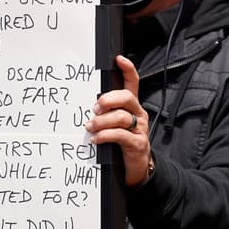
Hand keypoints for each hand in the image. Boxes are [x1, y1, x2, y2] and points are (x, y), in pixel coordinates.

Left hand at [86, 55, 151, 186]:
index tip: (119, 59)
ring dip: (102, 121)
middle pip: (127, 97)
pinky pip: (120, 135)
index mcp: (132, 106)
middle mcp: (139, 114)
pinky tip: (96, 139)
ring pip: (121, 117)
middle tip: (95, 108)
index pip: (133, 83)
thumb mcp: (115, 124)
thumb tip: (88, 106)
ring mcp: (140, 129)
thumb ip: (106, 113)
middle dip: (108, 99)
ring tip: (90, 127)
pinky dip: (105, 136)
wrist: (135, 168)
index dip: (128, 69)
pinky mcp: (138, 144)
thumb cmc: (121, 143)